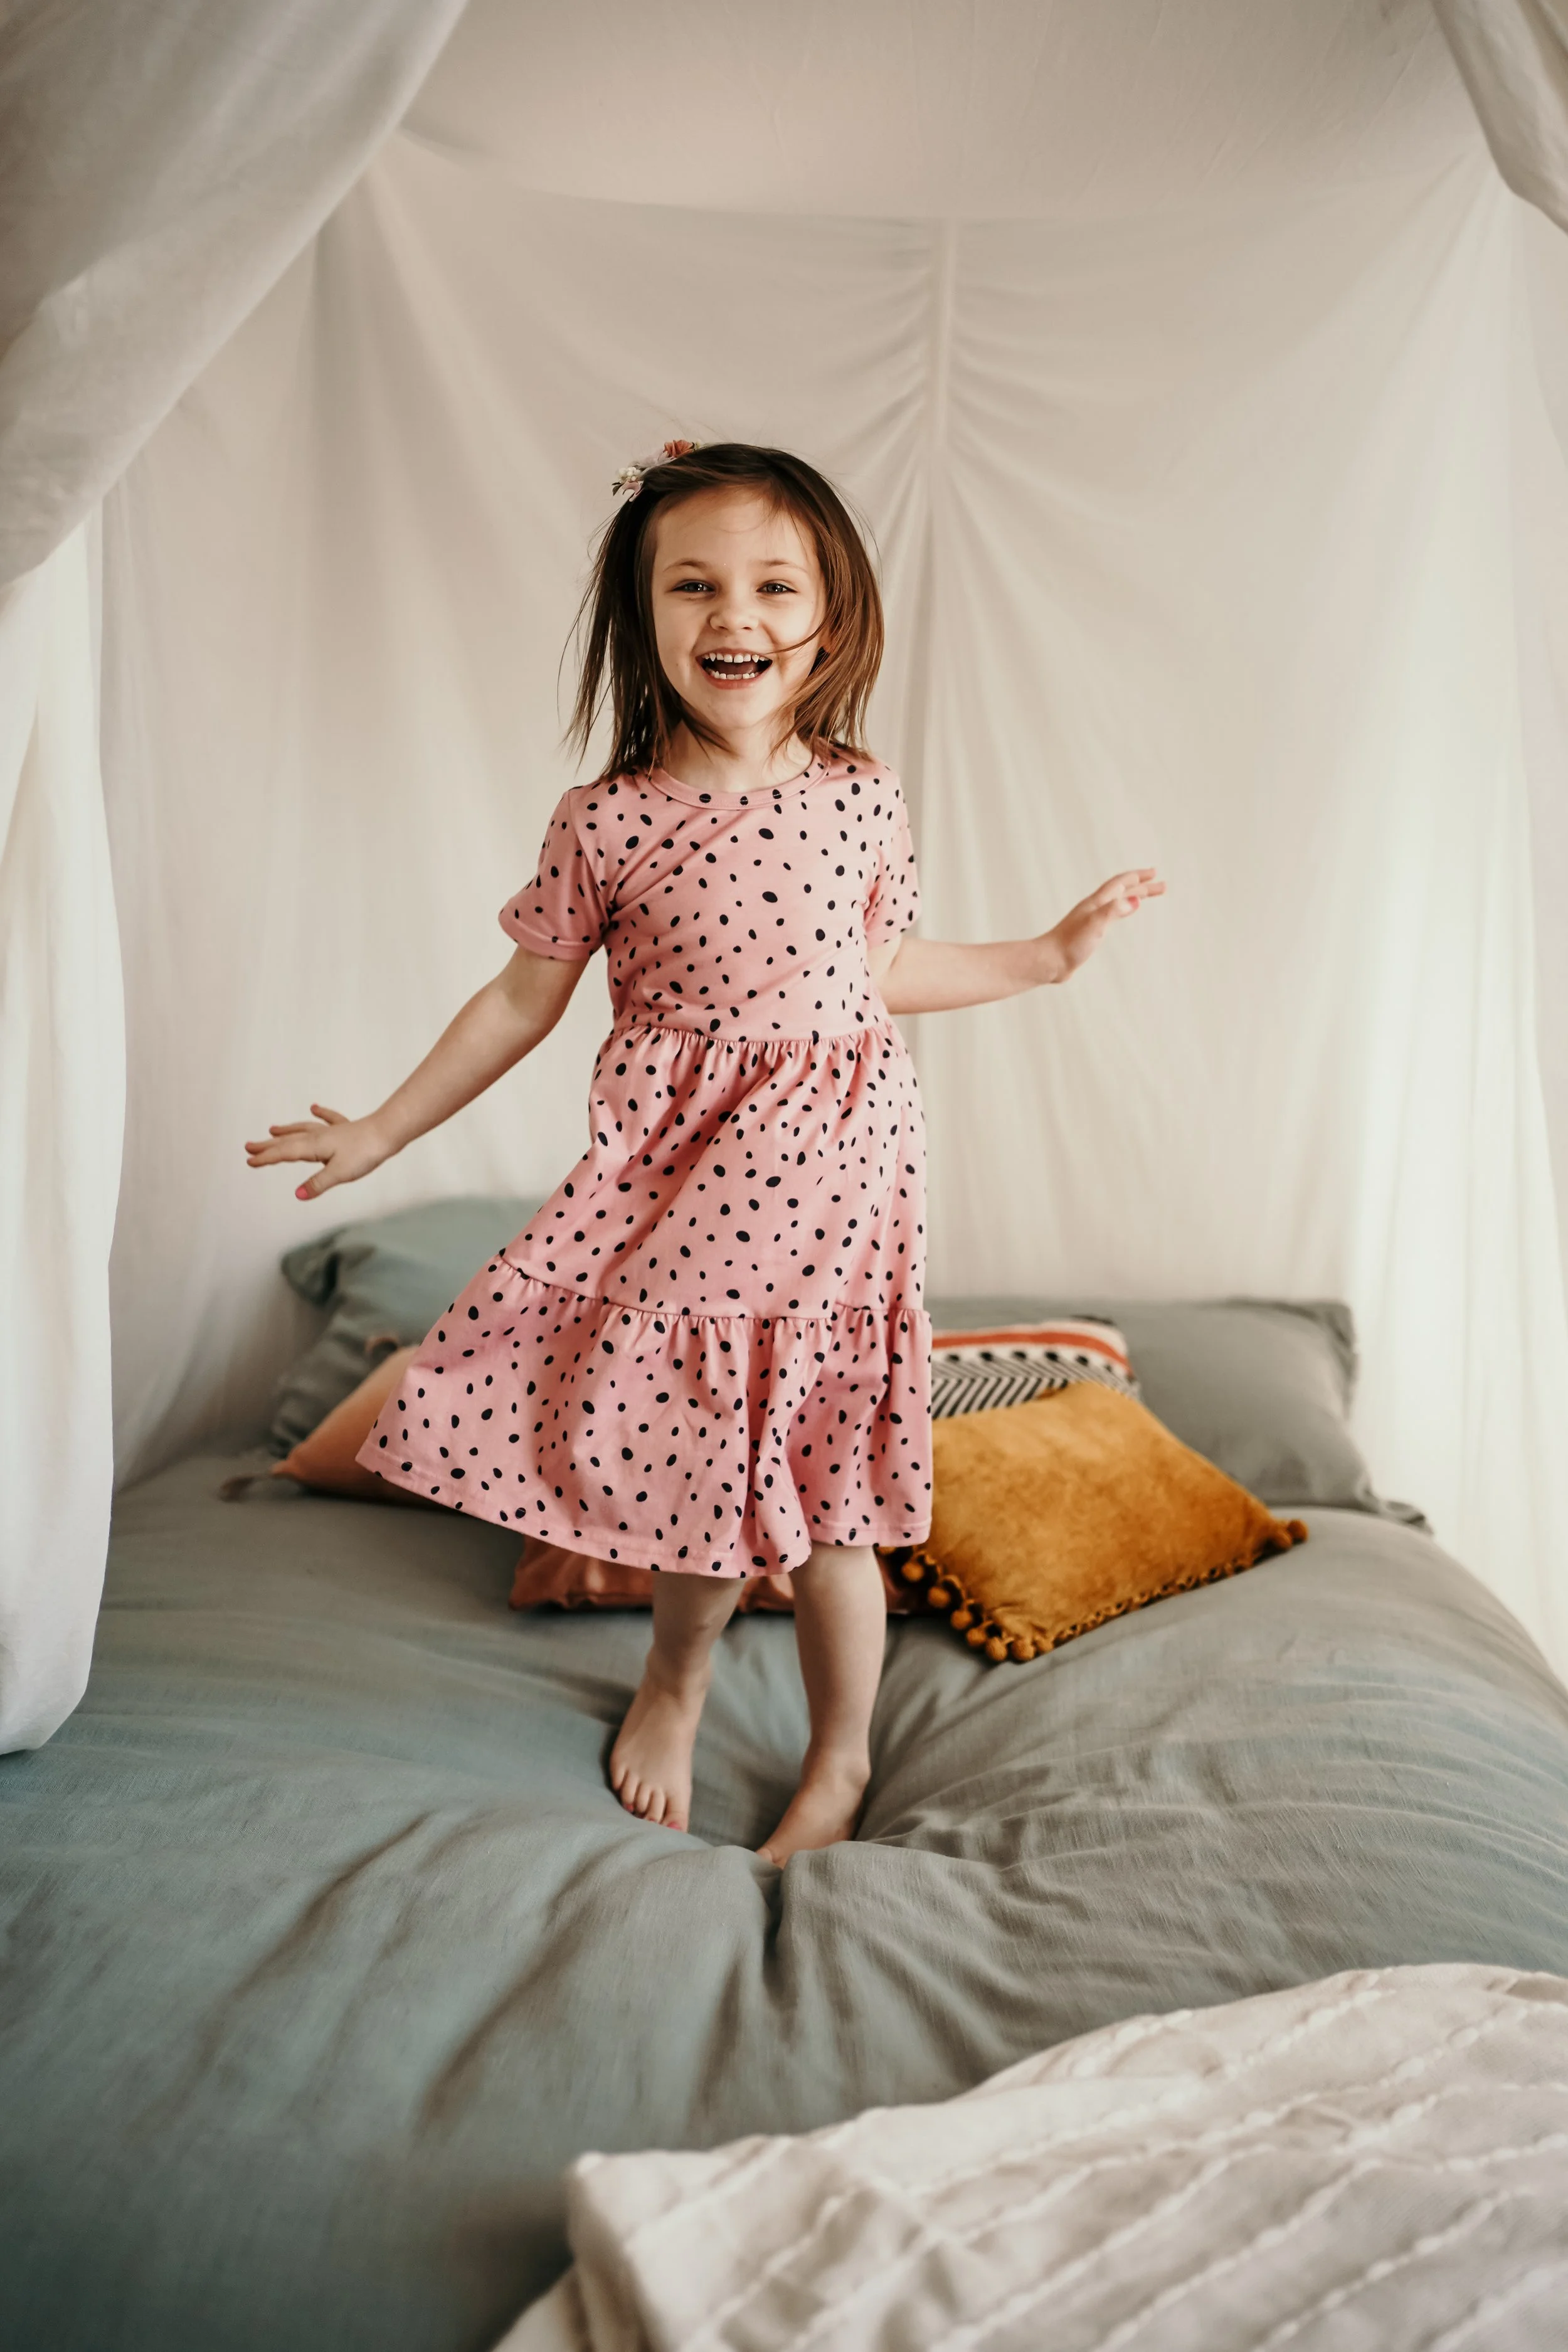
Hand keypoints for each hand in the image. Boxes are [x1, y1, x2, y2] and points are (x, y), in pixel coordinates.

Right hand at [244, 1103, 391, 1199]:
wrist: (388, 1133)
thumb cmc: (365, 1153)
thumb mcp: (339, 1173)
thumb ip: (317, 1184)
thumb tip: (297, 1195)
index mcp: (314, 1147)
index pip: (284, 1153)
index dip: (266, 1158)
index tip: (248, 1161)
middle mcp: (319, 1136)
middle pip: (288, 1141)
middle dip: (268, 1145)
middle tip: (248, 1147)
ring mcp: (332, 1131)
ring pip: (303, 1129)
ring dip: (287, 1130)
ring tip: (273, 1129)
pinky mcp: (346, 1129)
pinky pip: (329, 1119)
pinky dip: (320, 1114)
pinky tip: (314, 1107)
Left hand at [1046, 867, 1165, 980]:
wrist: (1049, 962)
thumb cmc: (1069, 945)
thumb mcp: (1095, 925)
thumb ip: (1114, 911)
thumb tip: (1135, 900)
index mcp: (1096, 903)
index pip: (1120, 883)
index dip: (1138, 877)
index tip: (1155, 873)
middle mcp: (1094, 908)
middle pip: (1122, 891)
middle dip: (1142, 886)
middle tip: (1162, 886)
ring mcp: (1091, 919)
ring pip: (1117, 902)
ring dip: (1133, 896)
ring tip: (1146, 895)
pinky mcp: (1089, 932)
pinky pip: (1111, 914)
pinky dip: (1122, 909)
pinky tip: (1124, 913)